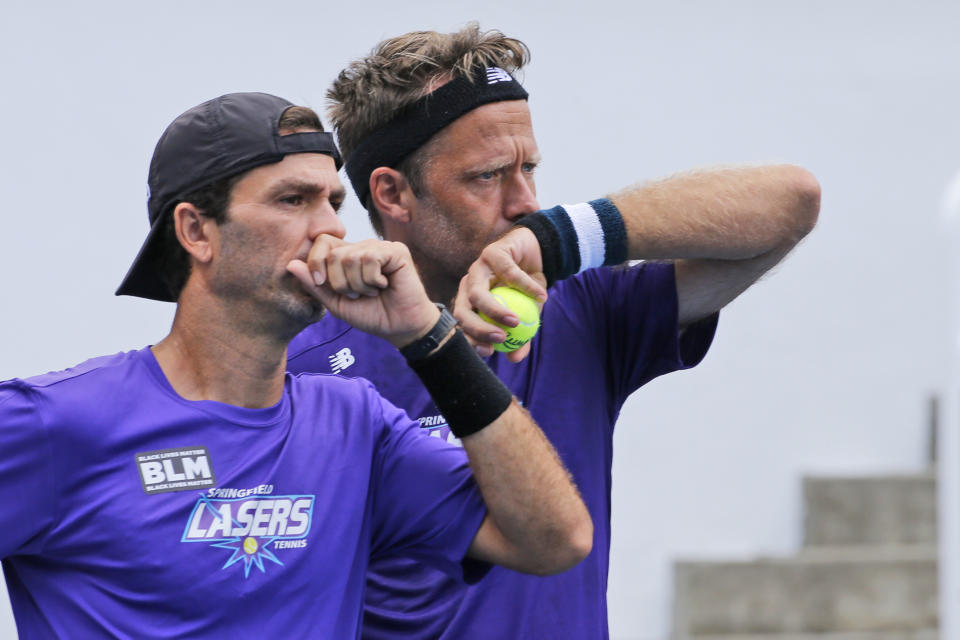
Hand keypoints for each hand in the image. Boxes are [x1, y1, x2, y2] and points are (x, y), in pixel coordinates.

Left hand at [287, 235, 437, 346]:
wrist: (399, 328)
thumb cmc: (371, 315)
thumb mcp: (336, 304)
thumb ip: (315, 285)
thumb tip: (291, 265)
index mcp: (347, 256)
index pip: (322, 241)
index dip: (316, 261)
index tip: (320, 283)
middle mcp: (363, 247)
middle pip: (334, 253)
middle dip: (339, 282)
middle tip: (356, 294)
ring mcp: (380, 247)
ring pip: (351, 257)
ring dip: (358, 284)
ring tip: (372, 291)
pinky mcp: (396, 251)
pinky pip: (370, 258)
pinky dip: (372, 280)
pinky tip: (384, 285)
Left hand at [454, 227, 547, 362]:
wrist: (537, 253)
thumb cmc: (527, 288)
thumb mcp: (527, 314)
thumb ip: (520, 336)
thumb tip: (515, 358)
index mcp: (470, 302)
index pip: (462, 325)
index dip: (470, 340)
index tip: (489, 353)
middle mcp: (468, 286)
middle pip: (462, 311)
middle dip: (478, 329)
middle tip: (501, 339)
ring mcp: (477, 268)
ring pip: (477, 293)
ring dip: (496, 311)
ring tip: (516, 322)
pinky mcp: (492, 252)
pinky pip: (508, 273)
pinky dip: (526, 286)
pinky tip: (541, 297)